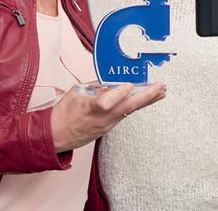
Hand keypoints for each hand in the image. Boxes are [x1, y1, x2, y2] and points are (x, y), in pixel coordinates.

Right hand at [50, 82, 165, 151]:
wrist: (56, 136)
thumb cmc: (64, 112)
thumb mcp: (76, 92)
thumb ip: (95, 86)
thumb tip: (112, 81)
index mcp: (88, 107)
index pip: (105, 103)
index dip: (117, 94)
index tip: (128, 85)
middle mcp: (100, 119)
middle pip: (126, 108)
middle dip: (145, 97)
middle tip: (160, 87)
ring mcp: (106, 125)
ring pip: (129, 111)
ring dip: (146, 101)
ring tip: (161, 92)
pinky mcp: (109, 128)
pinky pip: (125, 114)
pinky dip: (136, 105)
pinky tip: (148, 99)